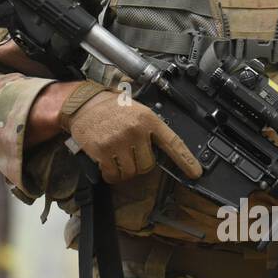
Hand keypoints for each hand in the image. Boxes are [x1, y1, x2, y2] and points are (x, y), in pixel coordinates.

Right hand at [58, 84, 202, 184]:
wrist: (82, 103)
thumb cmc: (109, 107)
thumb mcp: (136, 109)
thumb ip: (150, 127)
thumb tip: (163, 150)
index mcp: (148, 119)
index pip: (172, 143)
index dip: (185, 160)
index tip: (195, 173)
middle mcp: (136, 130)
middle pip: (148, 165)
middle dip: (139, 164)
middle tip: (128, 153)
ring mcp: (119, 141)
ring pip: (131, 172)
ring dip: (124, 170)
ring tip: (115, 155)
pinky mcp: (103, 151)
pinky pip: (113, 175)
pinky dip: (110, 175)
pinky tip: (106, 164)